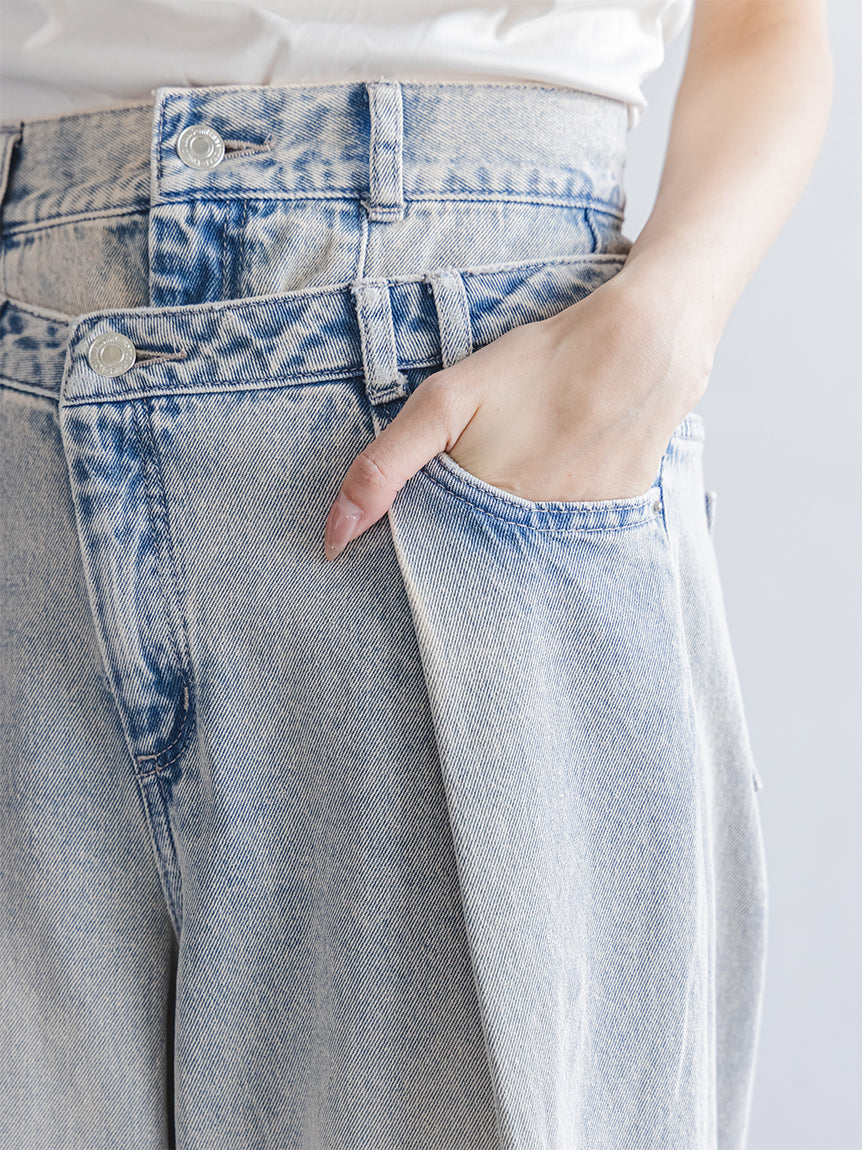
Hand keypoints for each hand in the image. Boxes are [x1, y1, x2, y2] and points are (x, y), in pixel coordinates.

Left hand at [323, 265, 713, 559]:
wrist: (641, 348)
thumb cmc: (536, 367)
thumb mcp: (443, 403)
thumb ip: (383, 468)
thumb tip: (334, 536)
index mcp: (480, 518)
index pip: (433, 559)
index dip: (423, 537)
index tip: (423, 513)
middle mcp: (528, 542)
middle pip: (480, 559)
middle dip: (469, 532)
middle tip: (492, 470)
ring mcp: (575, 537)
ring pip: (526, 552)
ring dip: (516, 526)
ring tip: (531, 464)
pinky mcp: (614, 525)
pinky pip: (574, 540)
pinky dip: (562, 514)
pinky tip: (568, 468)